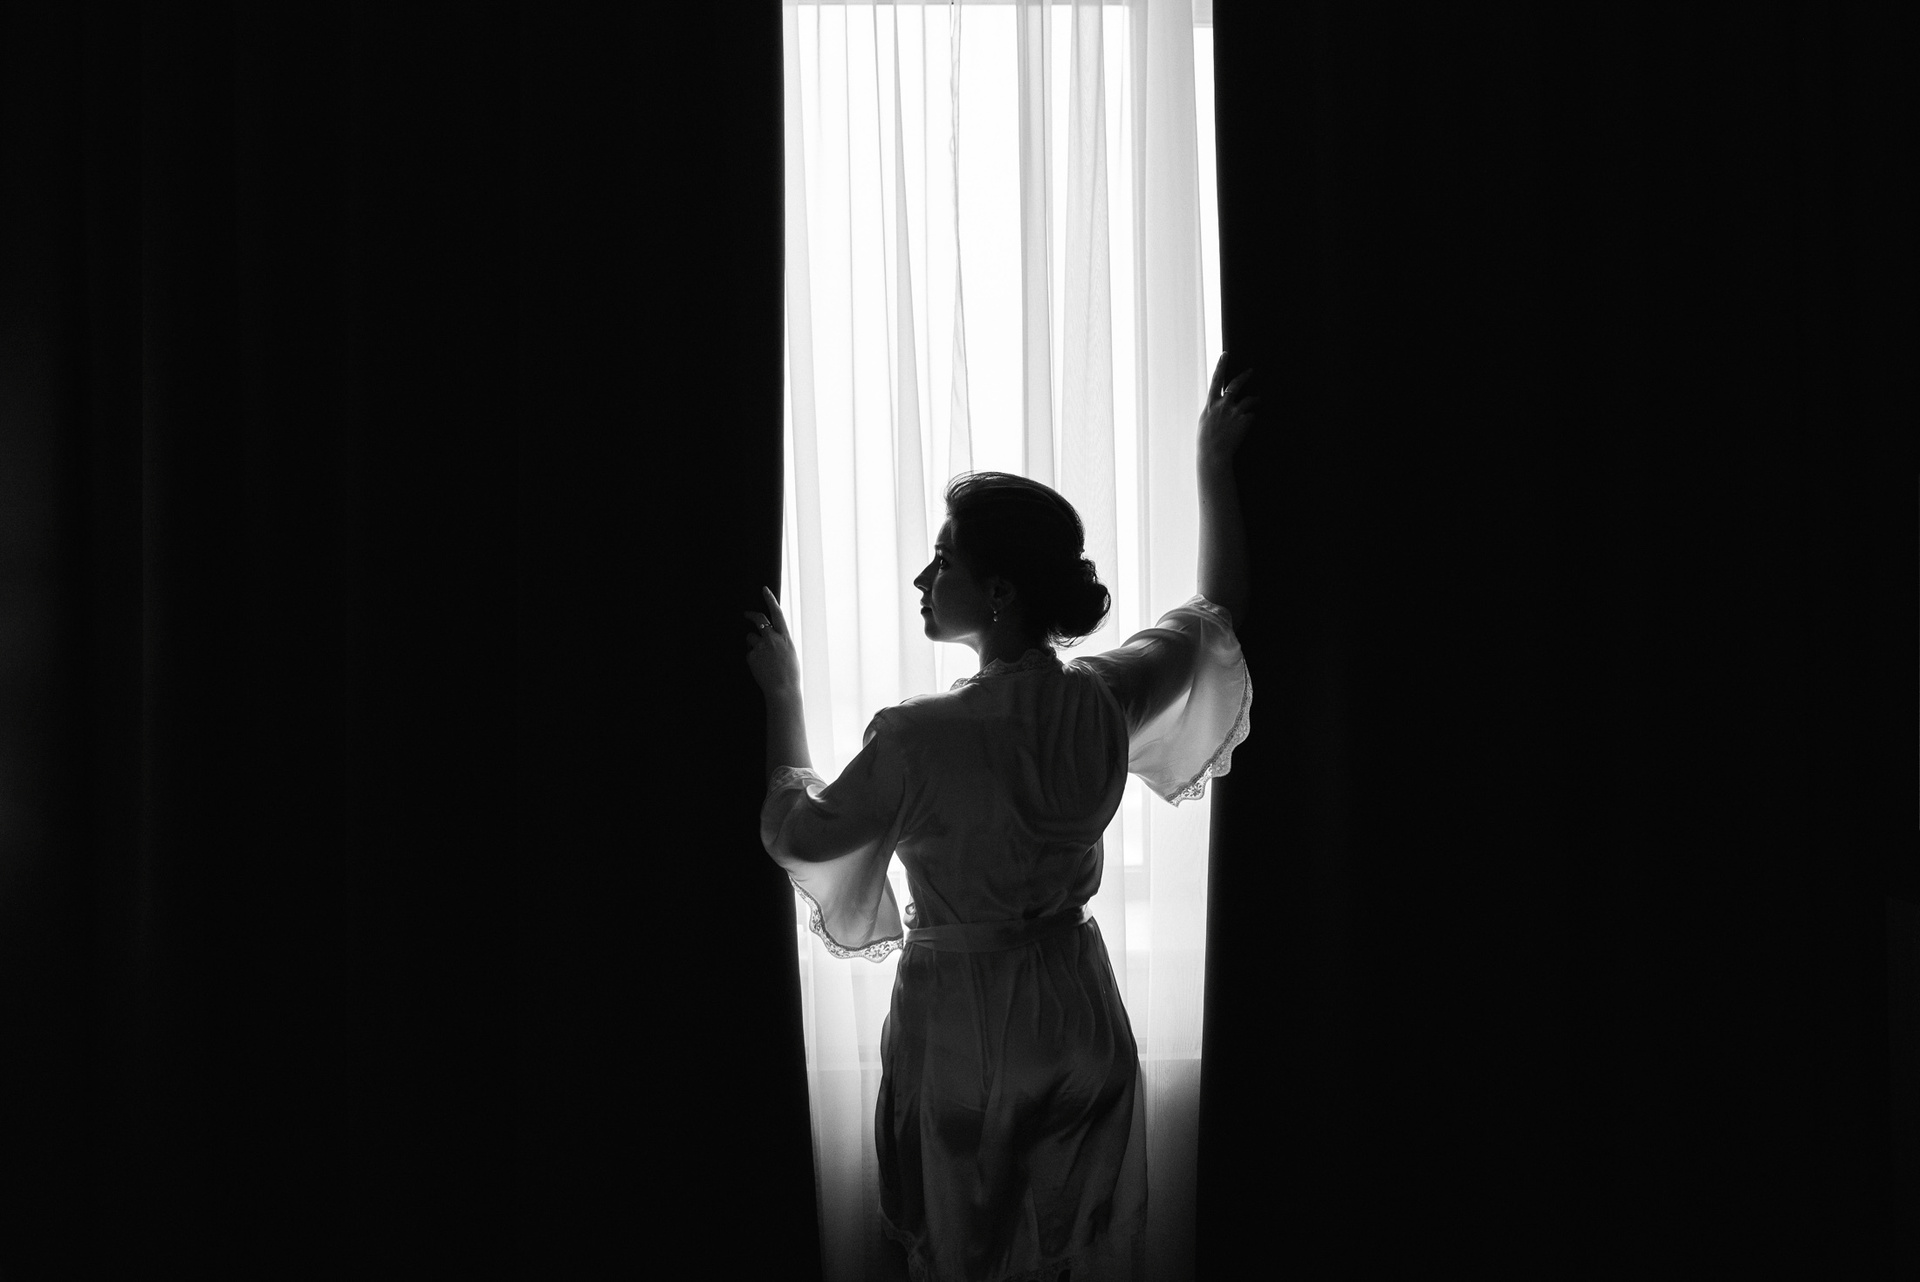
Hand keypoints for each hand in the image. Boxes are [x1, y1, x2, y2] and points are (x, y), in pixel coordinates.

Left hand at [744, 586, 801, 699]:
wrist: (782, 689)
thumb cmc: (790, 674)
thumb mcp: (790, 654)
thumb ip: (780, 642)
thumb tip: (771, 636)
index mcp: (785, 637)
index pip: (777, 613)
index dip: (770, 600)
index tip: (764, 590)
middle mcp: (772, 638)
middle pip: (758, 619)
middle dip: (751, 615)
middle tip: (745, 614)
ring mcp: (761, 647)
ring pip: (750, 638)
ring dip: (752, 644)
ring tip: (761, 659)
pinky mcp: (751, 656)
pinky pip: (749, 653)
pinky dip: (752, 659)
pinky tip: (760, 668)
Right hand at [1198, 352, 1258, 470]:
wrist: (1214, 454)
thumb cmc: (1206, 442)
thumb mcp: (1204, 423)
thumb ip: (1212, 412)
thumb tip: (1216, 408)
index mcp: (1211, 404)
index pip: (1216, 380)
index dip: (1221, 366)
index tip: (1225, 354)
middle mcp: (1223, 405)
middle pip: (1236, 384)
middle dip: (1245, 375)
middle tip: (1252, 370)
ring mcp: (1235, 412)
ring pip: (1250, 399)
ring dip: (1256, 399)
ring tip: (1260, 399)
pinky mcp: (1245, 420)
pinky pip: (1252, 416)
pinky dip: (1252, 420)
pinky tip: (1248, 427)